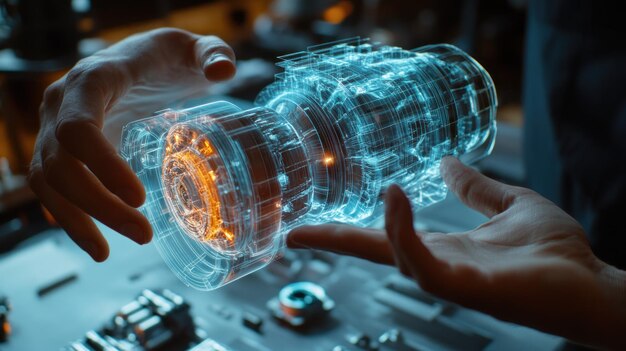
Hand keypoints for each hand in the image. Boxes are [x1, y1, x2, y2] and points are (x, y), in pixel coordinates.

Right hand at [29, 28, 235, 261]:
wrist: (142, 59)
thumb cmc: (168, 57)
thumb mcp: (194, 48)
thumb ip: (212, 53)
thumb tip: (223, 70)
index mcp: (94, 78)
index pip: (80, 125)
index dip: (103, 164)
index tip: (139, 197)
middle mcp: (63, 103)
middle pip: (60, 162)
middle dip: (97, 205)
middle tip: (141, 234)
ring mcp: (56, 126)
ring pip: (47, 179)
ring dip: (76, 219)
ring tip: (106, 252)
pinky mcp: (62, 148)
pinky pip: (51, 185)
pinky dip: (66, 215)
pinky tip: (92, 240)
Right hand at [288, 157, 625, 348]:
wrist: (591, 283)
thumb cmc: (555, 252)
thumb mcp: (508, 205)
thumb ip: (474, 188)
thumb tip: (445, 163)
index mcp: (445, 247)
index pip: (385, 237)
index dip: (346, 231)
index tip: (309, 223)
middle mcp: (439, 265)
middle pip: (375, 254)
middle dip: (334, 244)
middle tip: (294, 233)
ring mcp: (451, 280)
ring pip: (399, 258)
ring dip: (385, 227)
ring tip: (388, 191)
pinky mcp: (469, 287)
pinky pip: (425, 266)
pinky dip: (405, 236)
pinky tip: (399, 203)